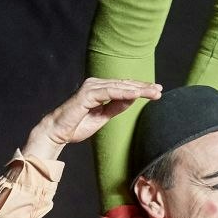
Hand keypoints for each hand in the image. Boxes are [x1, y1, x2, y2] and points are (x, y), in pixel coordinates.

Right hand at [24, 78, 160, 158]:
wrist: (57, 133)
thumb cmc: (77, 126)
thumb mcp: (102, 117)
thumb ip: (116, 107)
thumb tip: (132, 99)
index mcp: (99, 89)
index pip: (123, 86)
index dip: (140, 88)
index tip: (156, 91)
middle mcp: (95, 84)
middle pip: (124, 84)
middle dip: (142, 87)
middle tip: (159, 89)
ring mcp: (91, 87)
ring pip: (119, 86)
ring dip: (137, 89)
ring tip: (152, 92)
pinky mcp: (87, 94)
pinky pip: (109, 92)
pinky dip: (124, 93)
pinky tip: (136, 94)